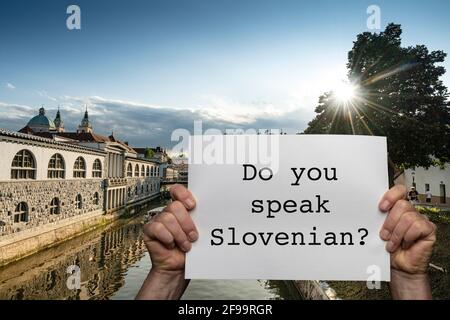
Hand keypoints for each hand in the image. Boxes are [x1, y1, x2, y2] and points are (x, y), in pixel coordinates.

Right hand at [136, 185, 196, 299]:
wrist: (179, 267)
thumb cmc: (190, 250)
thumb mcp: (197, 232)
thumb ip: (198, 219)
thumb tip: (208, 211)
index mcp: (180, 209)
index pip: (177, 191)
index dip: (183, 194)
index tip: (192, 205)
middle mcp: (168, 212)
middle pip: (175, 206)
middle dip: (186, 223)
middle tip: (193, 236)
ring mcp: (157, 220)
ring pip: (168, 218)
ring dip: (179, 235)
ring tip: (185, 245)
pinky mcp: (149, 230)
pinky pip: (158, 228)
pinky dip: (167, 238)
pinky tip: (171, 245)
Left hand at [378, 185, 435, 299]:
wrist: (398, 267)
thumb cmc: (389, 249)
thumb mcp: (380, 230)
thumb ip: (379, 218)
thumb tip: (370, 209)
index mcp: (398, 209)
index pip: (399, 191)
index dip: (391, 196)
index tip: (381, 207)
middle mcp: (410, 212)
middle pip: (402, 204)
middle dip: (390, 221)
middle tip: (384, 235)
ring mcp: (420, 220)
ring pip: (408, 217)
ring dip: (397, 233)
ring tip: (392, 243)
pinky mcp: (428, 230)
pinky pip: (417, 226)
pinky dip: (407, 237)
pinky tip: (405, 244)